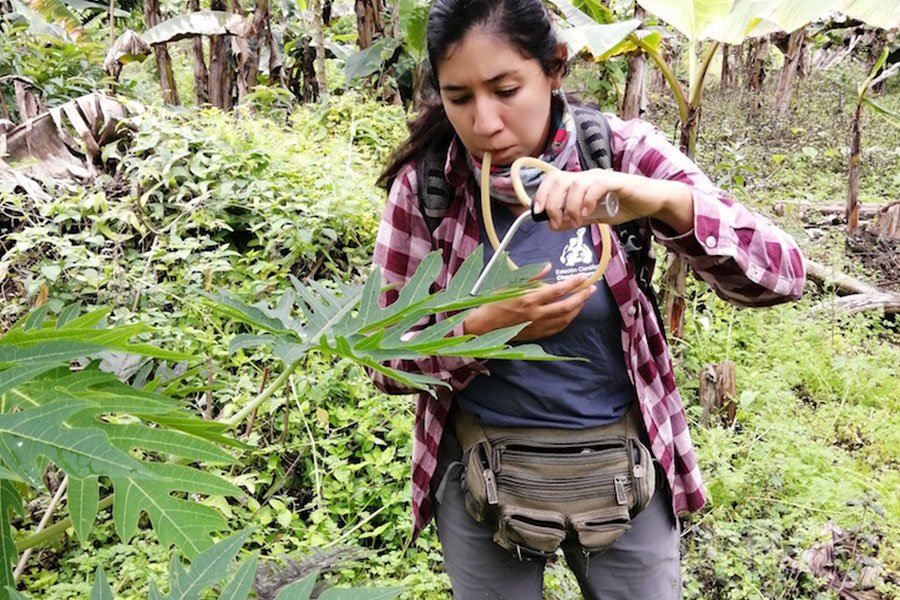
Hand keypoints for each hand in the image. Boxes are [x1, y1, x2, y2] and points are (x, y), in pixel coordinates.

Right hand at [463, 269, 596, 340]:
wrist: (485, 326)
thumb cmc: (495, 302)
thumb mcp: (510, 284)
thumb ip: (531, 275)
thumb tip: (548, 267)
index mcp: (529, 299)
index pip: (557, 290)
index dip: (572, 283)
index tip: (582, 277)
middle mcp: (536, 314)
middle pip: (566, 305)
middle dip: (582, 296)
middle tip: (590, 288)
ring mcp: (538, 326)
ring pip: (565, 318)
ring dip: (577, 308)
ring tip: (583, 299)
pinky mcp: (537, 334)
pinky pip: (558, 328)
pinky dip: (567, 320)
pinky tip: (571, 313)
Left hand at [532, 169, 693, 233]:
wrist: (652, 201)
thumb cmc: (623, 206)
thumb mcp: (594, 217)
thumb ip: (574, 220)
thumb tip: (552, 225)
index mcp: (579, 182)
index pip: (552, 179)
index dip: (541, 194)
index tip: (538, 213)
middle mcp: (587, 176)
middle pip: (559, 180)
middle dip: (552, 203)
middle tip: (557, 222)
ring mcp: (601, 177)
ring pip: (575, 183)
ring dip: (569, 205)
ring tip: (575, 222)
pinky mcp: (616, 181)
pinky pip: (596, 185)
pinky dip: (587, 199)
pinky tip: (587, 214)